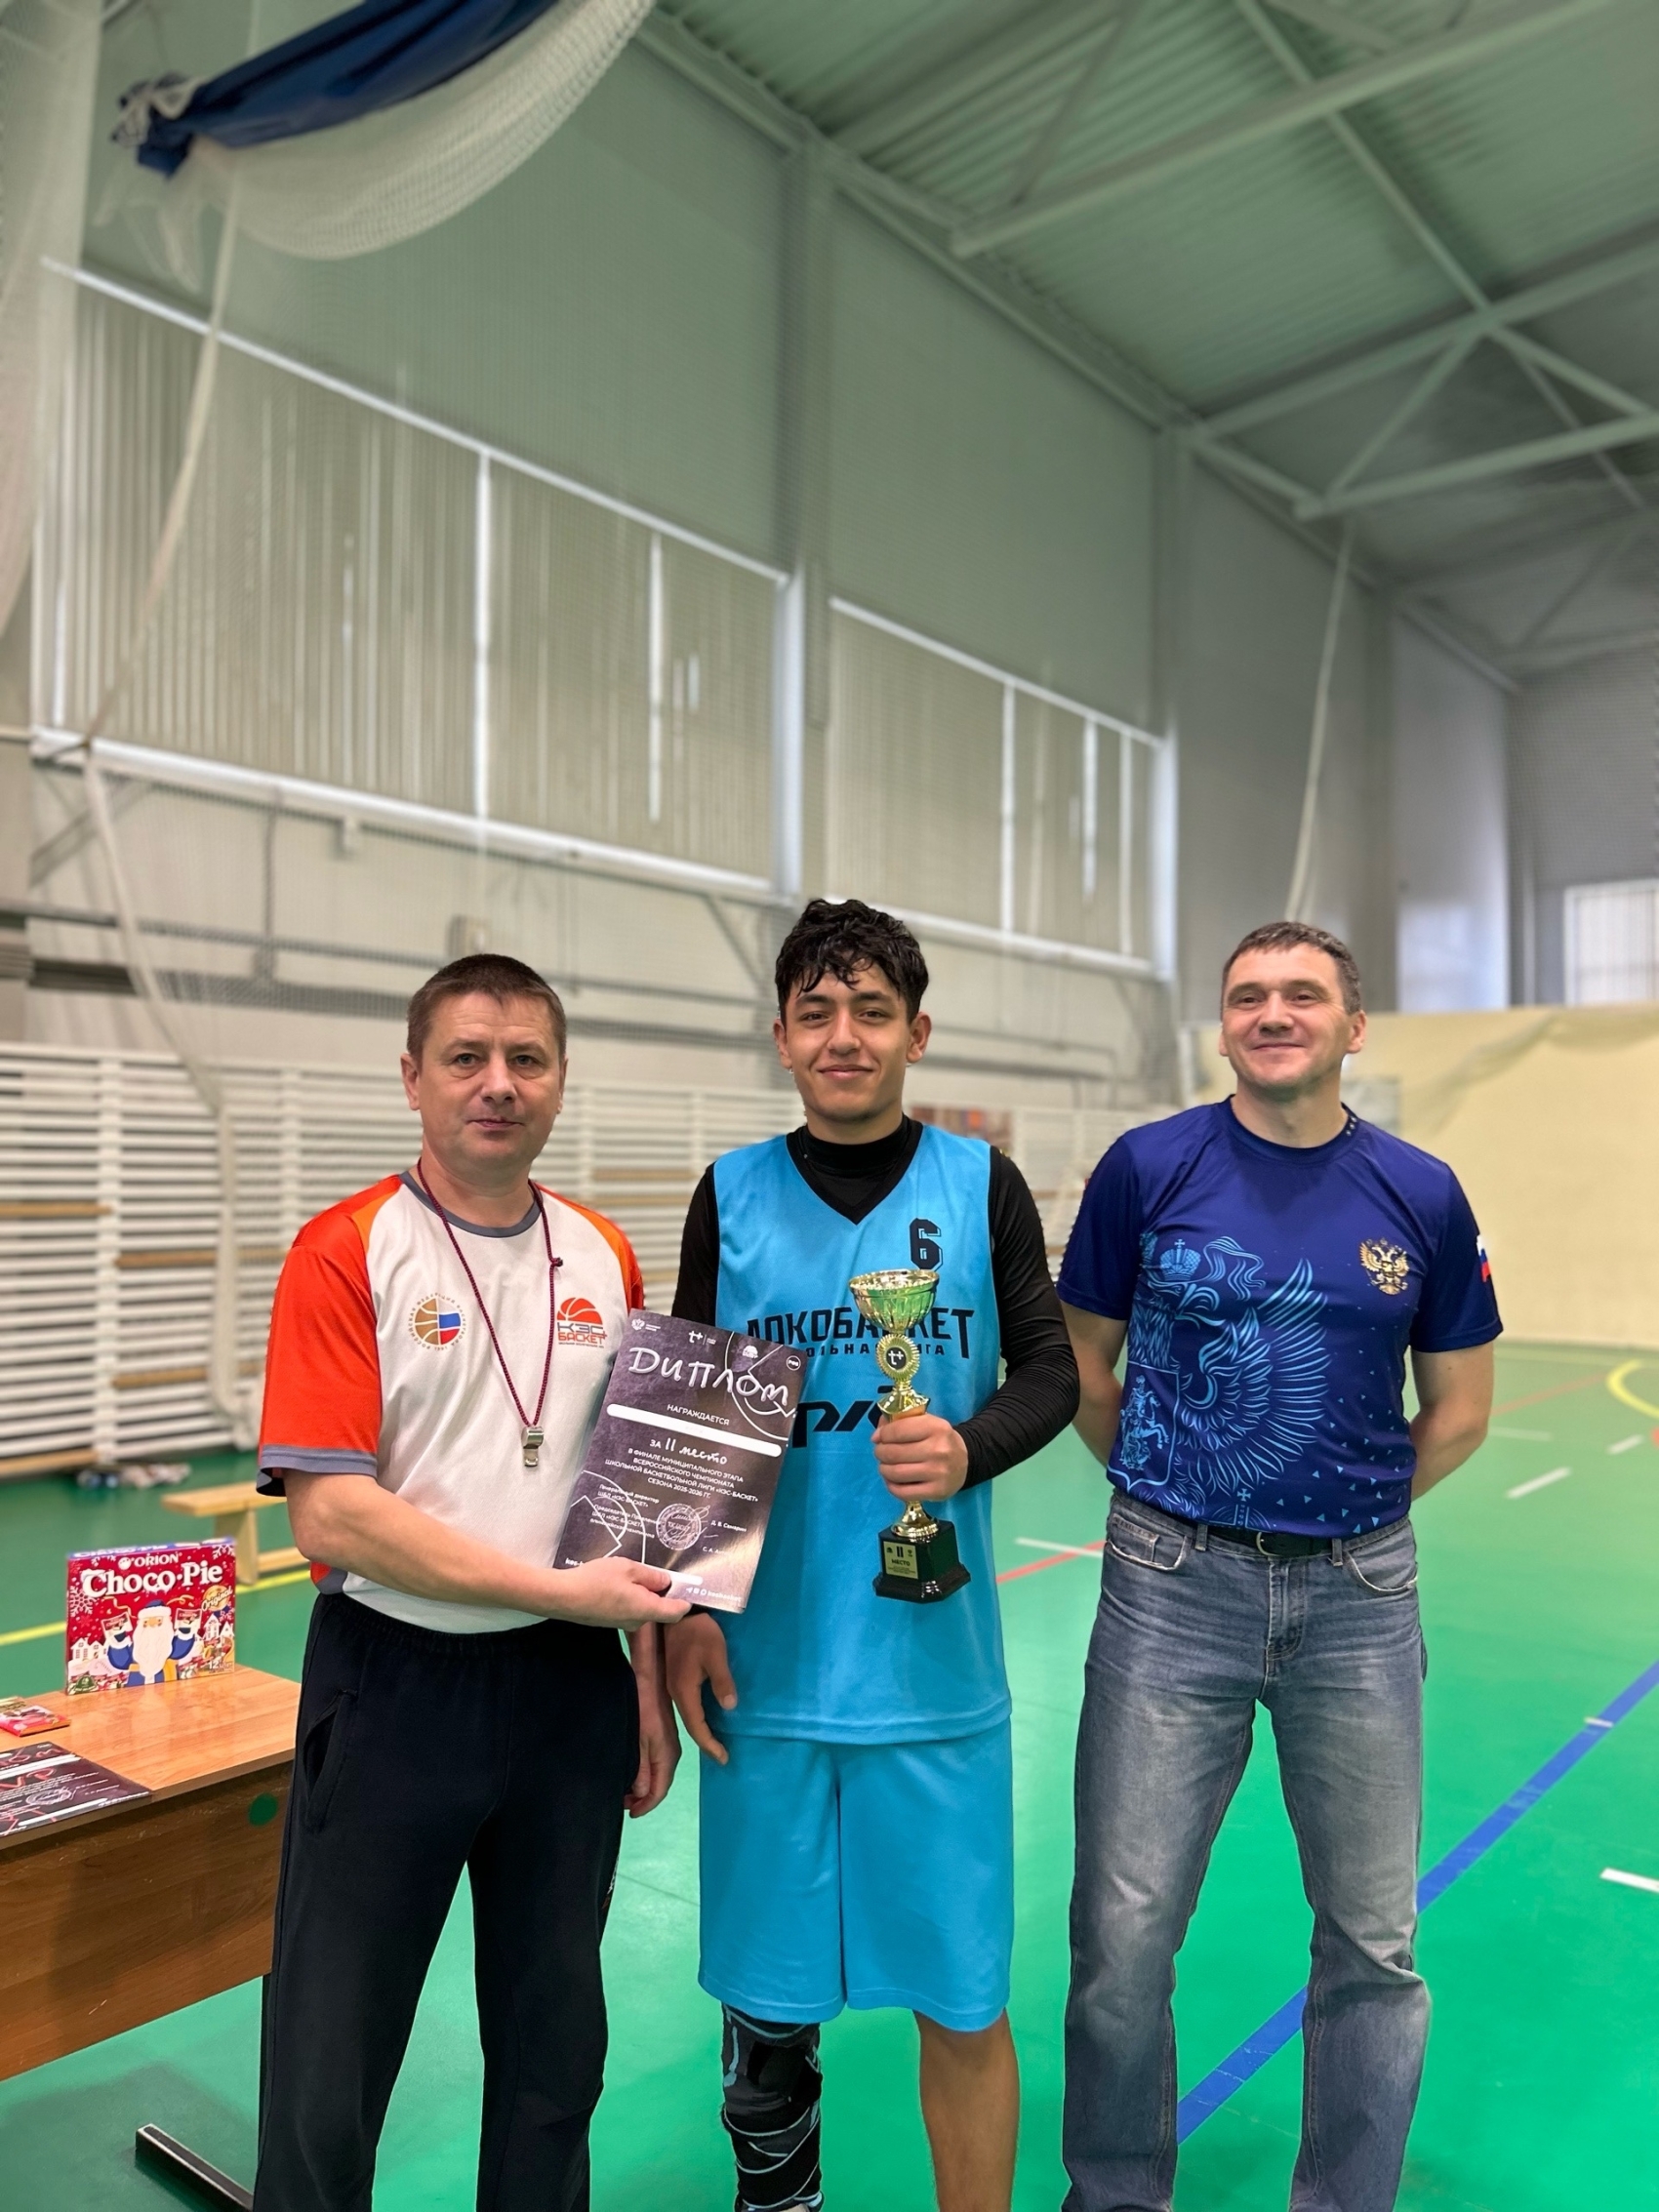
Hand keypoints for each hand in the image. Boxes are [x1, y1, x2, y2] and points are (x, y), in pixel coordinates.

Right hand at [547, 1558, 689, 1631]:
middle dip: (658, 1591)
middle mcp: (637, 1621)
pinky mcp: (609, 1621)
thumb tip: (665, 1582)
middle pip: (658, 1608)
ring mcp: (622, 1623)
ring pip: (641, 1607)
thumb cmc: (597, 1580)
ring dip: (640, 1592)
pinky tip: (614, 1582)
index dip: (685, 1601)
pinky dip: (627, 1596)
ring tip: (626, 1573)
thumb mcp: (628, 1568)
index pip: (675, 1612)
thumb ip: (650, 1575)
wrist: (563, 1597)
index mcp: (646, 1609)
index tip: (688, 1588)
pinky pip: (627, 1608)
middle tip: (649, 1570)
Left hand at [625, 1634, 680, 1817]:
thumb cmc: (643, 1706)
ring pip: (657, 1773)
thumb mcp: (638, 1740)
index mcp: (667, 1756)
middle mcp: (671, 1753)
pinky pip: (656, 1763)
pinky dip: (645, 1773)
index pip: (659, 1789)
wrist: (650, 1676)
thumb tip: (641, 1794)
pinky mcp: (662, 1736)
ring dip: (643, 1786)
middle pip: (660, 1783)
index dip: (645, 1805)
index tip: (630, 1814)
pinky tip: (633, 1772)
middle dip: (643, 1798)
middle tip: (623, 1804)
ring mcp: (667, 1743)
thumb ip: (640, 1768)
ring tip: (625, 1792)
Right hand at [665, 1613, 737, 1763]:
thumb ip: (722, 1681)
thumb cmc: (699, 1633)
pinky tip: (709, 1715)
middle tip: (722, 1755)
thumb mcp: (716, 1655)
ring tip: (717, 1740)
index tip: (723, 1758)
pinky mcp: (677, 1678)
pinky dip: (699, 1717)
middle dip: (706, 1742)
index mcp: (684, 1691)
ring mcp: (674, 1686)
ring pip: (689, 1716)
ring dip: (702, 1730)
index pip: (696, 1727)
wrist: (680, 1612)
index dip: (709, 1744)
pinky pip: (689, 1705)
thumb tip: (729, 1707)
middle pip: (690, 1725)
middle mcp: (676, 1693)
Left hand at [872, 1412, 968, 1504]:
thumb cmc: (939, 1439)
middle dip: (880, 1452)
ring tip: (885, 1466)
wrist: (965, 1460)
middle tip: (881, 1452)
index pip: (897, 1431)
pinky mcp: (937, 1492)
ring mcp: (938, 1473)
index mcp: (936, 1427)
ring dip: (883, 1469)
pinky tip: (893, 1480)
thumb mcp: (925, 1422)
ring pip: (895, 1473)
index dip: (883, 1434)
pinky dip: (891, 1486)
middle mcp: (939, 1450)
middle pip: (893, 1453)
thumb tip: (876, 1436)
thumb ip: (900, 1422)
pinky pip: (903, 1492)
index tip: (879, 1437)